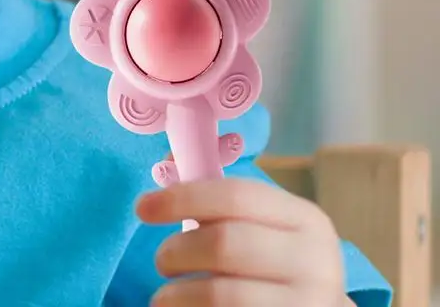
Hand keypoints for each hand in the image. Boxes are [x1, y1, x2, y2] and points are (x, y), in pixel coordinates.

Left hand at [136, 177, 350, 305]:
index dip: (183, 197)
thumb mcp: (264, 232)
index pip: (236, 195)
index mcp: (306, 220)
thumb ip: (223, 206)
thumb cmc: (277, 271)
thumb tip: (167, 167)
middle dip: (178, 251)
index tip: (143, 207)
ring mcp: (308, 306)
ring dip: (177, 295)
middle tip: (161, 260)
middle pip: (225, 243)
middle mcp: (315, 262)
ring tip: (163, 298)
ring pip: (222, 294)